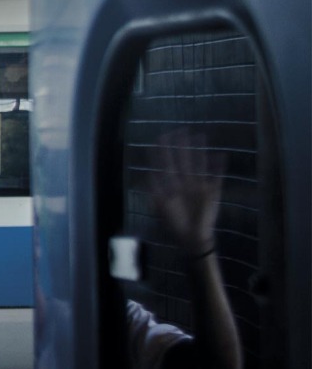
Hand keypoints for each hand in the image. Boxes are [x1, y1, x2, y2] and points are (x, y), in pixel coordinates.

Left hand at [150, 129, 222, 255]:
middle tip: (180, 130)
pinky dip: (218, 167)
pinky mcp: (213, 191)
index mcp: (171, 185)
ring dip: (199, 151)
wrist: (192, 238)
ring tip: (200, 136)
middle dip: (180, 146)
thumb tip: (149, 172)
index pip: (166, 164)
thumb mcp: (159, 206)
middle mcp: (185, 182)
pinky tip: (220, 155)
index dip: (163, 152)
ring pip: (199, 163)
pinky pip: (216, 176)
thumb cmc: (174, 223)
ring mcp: (199, 185)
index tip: (160, 138)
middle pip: (182, 160)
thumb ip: (154, 190)